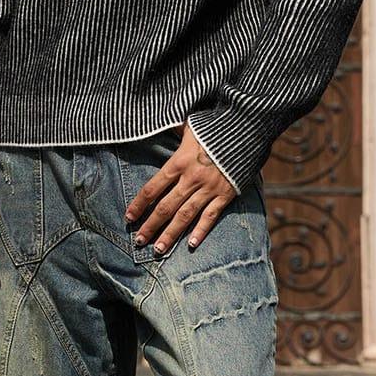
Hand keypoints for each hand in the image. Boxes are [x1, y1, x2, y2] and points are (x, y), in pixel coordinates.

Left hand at [124, 122, 238, 253]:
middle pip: (165, 207)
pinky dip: (200, 231)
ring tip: (158, 250)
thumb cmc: (214, 126)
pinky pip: (210, 216)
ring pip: (185, 216)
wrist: (247, 128)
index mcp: (178, 162)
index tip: (128, 218)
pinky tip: (191, 244)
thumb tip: (158, 125)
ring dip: (170, 234)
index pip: (152, 188)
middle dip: (150, 226)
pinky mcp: (225, 194)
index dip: (138, 205)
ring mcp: (209, 188)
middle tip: (138, 241)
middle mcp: (191, 178)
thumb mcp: (189, 126)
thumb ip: (173, 132)